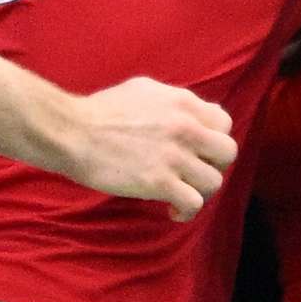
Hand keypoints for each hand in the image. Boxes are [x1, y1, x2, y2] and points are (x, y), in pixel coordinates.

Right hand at [61, 77, 237, 219]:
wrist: (72, 132)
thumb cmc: (100, 111)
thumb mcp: (143, 90)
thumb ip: (173, 101)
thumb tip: (190, 111)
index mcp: (182, 103)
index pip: (224, 123)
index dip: (213, 139)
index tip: (198, 151)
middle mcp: (185, 128)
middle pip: (227, 153)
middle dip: (213, 165)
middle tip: (192, 173)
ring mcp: (174, 156)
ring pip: (213, 182)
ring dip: (199, 191)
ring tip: (180, 194)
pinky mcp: (159, 182)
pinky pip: (193, 203)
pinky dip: (186, 211)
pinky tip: (171, 210)